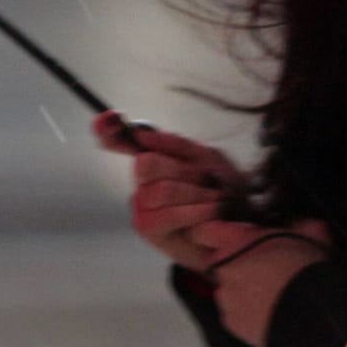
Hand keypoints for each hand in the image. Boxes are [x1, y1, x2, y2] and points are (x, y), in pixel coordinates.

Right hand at [92, 111, 243, 270]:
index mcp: (155, 158)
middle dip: (184, 171)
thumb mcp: (208, 159)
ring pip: (161, 190)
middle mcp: (142, 180)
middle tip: (209, 181)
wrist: (238, 228)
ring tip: (216, 200)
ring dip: (197, 194)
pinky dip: (195, 211)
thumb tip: (141, 133)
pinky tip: (211, 212)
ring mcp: (142, 205)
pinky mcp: (148, 228)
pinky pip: (167, 214)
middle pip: (147, 163)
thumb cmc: (221, 190)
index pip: (123, 141)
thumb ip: (176, 144)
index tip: (108, 118)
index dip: (110, 130)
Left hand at [191, 218, 330, 346]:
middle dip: (238, 265)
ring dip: (243, 291)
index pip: (205, 232)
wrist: (310, 310)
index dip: (215, 235)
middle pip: (222, 263)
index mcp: (236, 240)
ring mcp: (225, 297)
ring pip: (228, 291)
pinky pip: (236, 315)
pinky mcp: (232, 323)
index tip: (225, 237)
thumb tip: (304, 225)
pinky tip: (269, 312)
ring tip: (270, 295)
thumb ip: (296, 225)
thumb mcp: (309, 231)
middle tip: (264, 269)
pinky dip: (248, 315)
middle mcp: (223, 267)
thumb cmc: (306, 267)